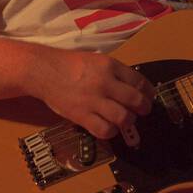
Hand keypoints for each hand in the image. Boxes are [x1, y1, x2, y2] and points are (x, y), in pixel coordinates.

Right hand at [27, 47, 155, 140]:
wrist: (43, 71)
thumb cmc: (69, 64)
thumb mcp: (96, 60)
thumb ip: (114, 72)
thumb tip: (133, 87)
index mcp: (110, 66)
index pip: (139, 81)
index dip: (148, 92)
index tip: (149, 96)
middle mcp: (105, 83)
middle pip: (136, 100)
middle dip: (144, 108)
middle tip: (142, 111)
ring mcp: (93, 100)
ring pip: (123, 117)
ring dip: (128, 121)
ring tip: (125, 120)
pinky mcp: (82, 116)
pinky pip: (104, 130)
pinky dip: (110, 131)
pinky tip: (108, 127)